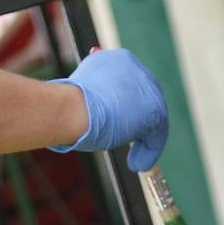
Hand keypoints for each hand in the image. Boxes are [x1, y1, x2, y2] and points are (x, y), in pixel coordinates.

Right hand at [49, 48, 167, 171]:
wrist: (74, 108)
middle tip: (129, 138)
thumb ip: (91, 97)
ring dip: (144, 139)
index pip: (126, 84)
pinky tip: (137, 164)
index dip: (122, 103)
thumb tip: (90, 113)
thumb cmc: (66, 105)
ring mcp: (148, 88)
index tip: (117, 118)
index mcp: (116, 59)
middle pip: (142, 98)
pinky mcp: (155, 110)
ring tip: (135, 159)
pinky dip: (149, 151)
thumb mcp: (78, 94)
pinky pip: (157, 134)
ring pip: (151, 116)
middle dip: (136, 120)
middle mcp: (136, 68)